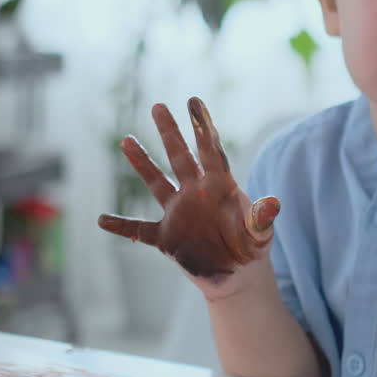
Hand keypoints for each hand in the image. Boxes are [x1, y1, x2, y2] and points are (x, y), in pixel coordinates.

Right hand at [97, 97, 281, 297]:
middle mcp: (196, 193)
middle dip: (170, 132)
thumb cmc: (251, 248)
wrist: (237, 275)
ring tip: (127, 140)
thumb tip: (273, 204)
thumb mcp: (259, 235)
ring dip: (142, 163)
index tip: (193, 101)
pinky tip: (102, 219)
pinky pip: (138, 230)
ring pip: (157, 183)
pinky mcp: (166, 237)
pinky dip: (121, 226)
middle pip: (180, 157)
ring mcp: (178, 213)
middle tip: (158, 106)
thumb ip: (261, 219)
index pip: (210, 151)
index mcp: (220, 186)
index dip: (202, 127)